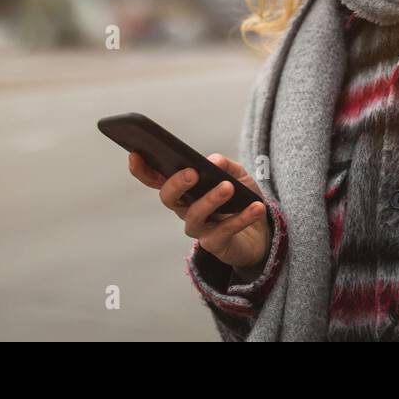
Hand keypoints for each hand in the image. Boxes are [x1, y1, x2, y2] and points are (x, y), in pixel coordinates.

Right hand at [128, 151, 271, 270]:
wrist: (262, 232)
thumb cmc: (242, 199)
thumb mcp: (238, 176)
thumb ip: (226, 165)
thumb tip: (213, 161)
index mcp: (185, 189)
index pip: (157, 179)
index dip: (143, 170)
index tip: (135, 154)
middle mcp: (185, 209)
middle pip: (169, 198)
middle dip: (176, 184)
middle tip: (191, 172)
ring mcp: (199, 229)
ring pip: (195, 216)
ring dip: (211, 200)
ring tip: (228, 187)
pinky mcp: (215, 245)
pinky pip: (225, 231)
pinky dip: (241, 218)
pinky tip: (256, 207)